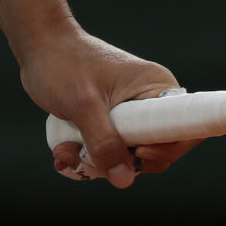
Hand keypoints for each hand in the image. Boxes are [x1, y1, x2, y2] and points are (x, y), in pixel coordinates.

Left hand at [0, 0, 200, 187]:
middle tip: (90, 157)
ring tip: (66, 150)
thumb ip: (105, 142)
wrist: (40, 46)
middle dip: (123, 162)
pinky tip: (64, 149)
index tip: (136, 152)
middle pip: (158, 150)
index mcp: (158, 88)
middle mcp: (152, 102)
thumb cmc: (64, 63)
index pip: (185, 129)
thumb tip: (124, 179)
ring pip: (130, 155)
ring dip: (98, 162)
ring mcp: (133, 113)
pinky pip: (112, 150)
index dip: (168, 150)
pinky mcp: (114, 122)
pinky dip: (89, 157)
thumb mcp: (84, 105)